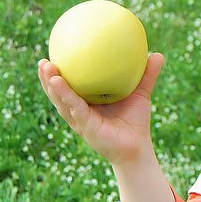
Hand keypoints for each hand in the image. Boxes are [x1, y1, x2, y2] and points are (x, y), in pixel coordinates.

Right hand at [37, 53, 164, 165]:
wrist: (138, 147)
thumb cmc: (136, 121)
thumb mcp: (141, 94)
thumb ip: (147, 75)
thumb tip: (158, 54)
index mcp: (88, 102)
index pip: (70, 85)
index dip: (61, 72)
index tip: (54, 54)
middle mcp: (80, 110)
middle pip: (58, 92)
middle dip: (48, 77)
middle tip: (42, 60)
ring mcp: (80, 119)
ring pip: (60, 99)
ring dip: (50, 83)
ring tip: (44, 66)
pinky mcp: (85, 125)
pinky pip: (73, 107)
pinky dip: (64, 94)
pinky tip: (58, 82)